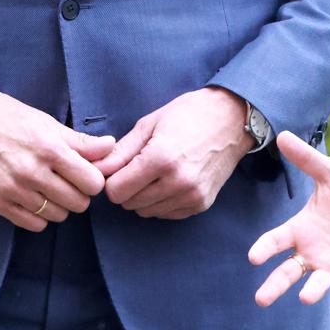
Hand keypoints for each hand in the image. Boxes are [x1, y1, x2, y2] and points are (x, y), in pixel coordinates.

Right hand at [0, 94, 114, 231]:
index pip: (92, 182)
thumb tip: (110, 147)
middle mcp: (32, 172)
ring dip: (60, 205)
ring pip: (58, 215)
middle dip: (79, 193)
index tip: (86, 173)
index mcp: (49, 148)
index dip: (93, 179)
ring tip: (50, 187)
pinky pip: (34, 224)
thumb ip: (81, 141)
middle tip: (69, 181)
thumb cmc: (10, 120)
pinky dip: (41, 216)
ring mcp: (14, 190)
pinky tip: (36, 198)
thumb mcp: (47, 123)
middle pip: (78, 203)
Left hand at [99, 86, 250, 218]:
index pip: (117, 192)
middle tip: (138, 168)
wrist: (232, 119)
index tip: (120, 168)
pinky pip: (166, 214)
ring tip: (155, 173)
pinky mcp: (201, 204)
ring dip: (144, 197)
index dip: (113, 180)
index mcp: (161, 158)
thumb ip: (121, 152)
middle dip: (127, 188)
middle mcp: (178, 181)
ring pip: (147, 212)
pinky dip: (161, 202)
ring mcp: (192, 195)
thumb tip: (97, 170)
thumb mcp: (149, 124)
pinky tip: (169, 181)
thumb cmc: (189, 115)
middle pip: (130, 204)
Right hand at [247, 131, 329, 305]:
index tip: (253, 256)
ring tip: (305, 298)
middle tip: (261, 300)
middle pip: (288, 272)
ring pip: (317, 283)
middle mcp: (311, 251)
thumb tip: (282, 134)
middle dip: (275, 285)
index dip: (265, 248)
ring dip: (312, 291)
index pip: (277, 240)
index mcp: (301, 229)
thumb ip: (307, 159)